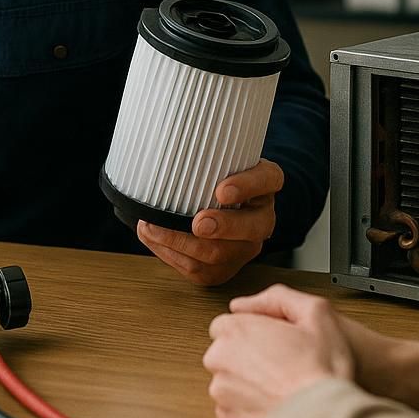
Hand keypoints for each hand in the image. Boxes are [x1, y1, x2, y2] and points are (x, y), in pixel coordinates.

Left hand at [135, 159, 282, 284]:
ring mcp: (244, 247)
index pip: (267, 178)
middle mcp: (261, 218)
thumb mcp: (216, 158)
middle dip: (222, 227)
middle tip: (198, 223)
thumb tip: (168, 149)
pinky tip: (153, 239)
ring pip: (220, 254)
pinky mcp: (223, 268)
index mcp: (264, 183)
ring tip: (151, 226)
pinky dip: (171, 254)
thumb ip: (204, 154)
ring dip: (181, 242)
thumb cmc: (212, 176)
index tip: (222, 191)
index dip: (247, 186)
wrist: (211, 207)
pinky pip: (199, 269)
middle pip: (252, 227)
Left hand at [203, 284, 353, 417]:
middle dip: (246, 353)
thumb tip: (245, 303)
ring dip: (246, 378)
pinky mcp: (228, 417)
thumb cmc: (322, 368)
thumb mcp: (315, 312)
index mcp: (235, 329)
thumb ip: (277, 297)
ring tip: (279, 382)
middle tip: (280, 360)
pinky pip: (231, 404)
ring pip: (228, 377)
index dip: (252, 329)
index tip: (271, 339)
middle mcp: (219, 358)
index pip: (226, 323)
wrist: (325, 416)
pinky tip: (271, 399)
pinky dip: (247, 403)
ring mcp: (222, 390)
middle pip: (225, 349)